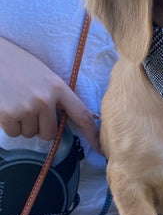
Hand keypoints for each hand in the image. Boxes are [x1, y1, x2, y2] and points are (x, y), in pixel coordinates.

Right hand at [0, 37, 99, 151]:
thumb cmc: (18, 66)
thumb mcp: (45, 76)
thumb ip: (59, 96)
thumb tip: (76, 117)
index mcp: (58, 88)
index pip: (81, 115)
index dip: (92, 134)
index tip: (101, 149)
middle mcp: (45, 99)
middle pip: (50, 133)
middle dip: (40, 127)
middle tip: (29, 109)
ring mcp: (27, 108)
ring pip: (31, 134)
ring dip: (23, 125)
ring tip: (16, 104)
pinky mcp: (9, 115)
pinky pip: (15, 133)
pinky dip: (10, 125)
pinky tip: (6, 107)